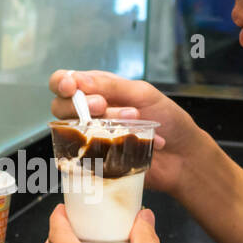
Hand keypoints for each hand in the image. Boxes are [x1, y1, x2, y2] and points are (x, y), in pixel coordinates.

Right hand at [48, 70, 205, 198]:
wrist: (183, 156)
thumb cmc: (167, 120)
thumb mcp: (143, 93)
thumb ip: (111, 85)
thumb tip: (80, 80)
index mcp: (98, 90)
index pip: (64, 82)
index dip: (61, 83)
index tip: (72, 87)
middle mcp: (89, 113)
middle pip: (60, 107)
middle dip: (80, 105)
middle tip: (104, 106)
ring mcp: (90, 138)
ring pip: (71, 130)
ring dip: (100, 124)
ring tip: (133, 122)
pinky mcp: (95, 161)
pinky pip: (83, 156)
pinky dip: (103, 148)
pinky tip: (127, 144)